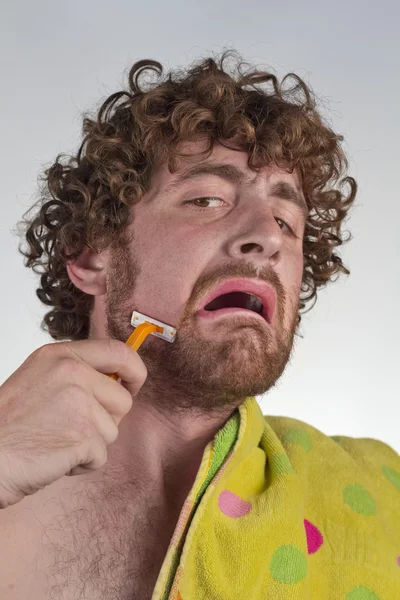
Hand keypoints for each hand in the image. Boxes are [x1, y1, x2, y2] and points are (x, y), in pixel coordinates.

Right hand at [0, 339, 146, 507]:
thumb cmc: (8, 425)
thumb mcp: (40, 379)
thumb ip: (76, 374)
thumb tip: (117, 382)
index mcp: (61, 355)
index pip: (119, 351)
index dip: (134, 370)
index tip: (133, 384)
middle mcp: (72, 372)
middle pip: (123, 399)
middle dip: (106, 419)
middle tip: (71, 426)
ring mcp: (79, 402)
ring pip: (113, 429)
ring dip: (90, 443)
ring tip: (55, 441)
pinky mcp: (83, 435)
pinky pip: (101, 455)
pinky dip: (82, 464)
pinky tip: (54, 457)